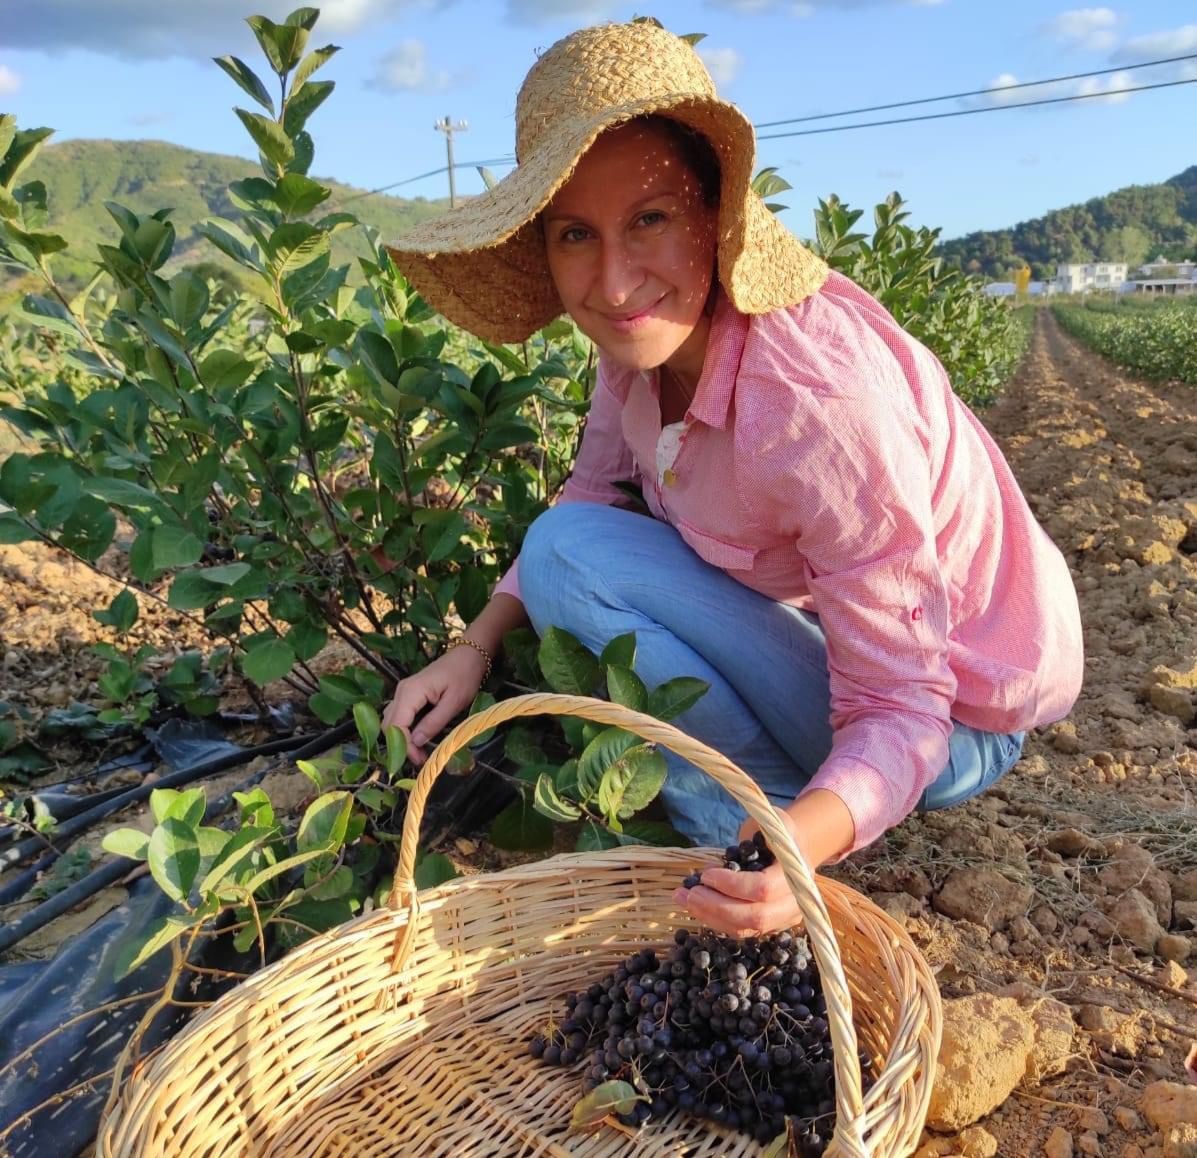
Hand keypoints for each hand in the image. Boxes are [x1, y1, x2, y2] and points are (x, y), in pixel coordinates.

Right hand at [381, 643, 487, 764]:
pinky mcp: (409, 694)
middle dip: (401, 745)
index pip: (396, 725)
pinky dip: (404, 729)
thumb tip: (416, 742)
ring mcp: (403, 691)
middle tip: (420, 759)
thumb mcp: (454, 702)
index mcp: (411, 692)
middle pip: (389, 724)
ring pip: (391, 720)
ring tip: (419, 752)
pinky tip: (418, 738)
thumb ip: (434, 722)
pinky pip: (399, 714)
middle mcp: (401, 691)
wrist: (469, 655)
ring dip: (402, 738)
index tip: (419, 760)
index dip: (404, 746)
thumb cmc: (464, 676)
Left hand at [673, 814, 804, 936]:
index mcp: (797, 874)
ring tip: (684, 899)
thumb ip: (749, 837)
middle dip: (716, 906)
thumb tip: (716, 864)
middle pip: (755, 916)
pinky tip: (697, 907)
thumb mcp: (768, 821)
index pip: (763, 888)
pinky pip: (741, 931)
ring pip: (746, 929)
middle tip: (689, 893)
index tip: (706, 875)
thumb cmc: (777, 830)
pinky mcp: (770, 925)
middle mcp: (796, 902)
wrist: (794, 847)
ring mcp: (784, 918)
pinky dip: (716, 921)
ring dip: (711, 917)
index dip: (732, 885)